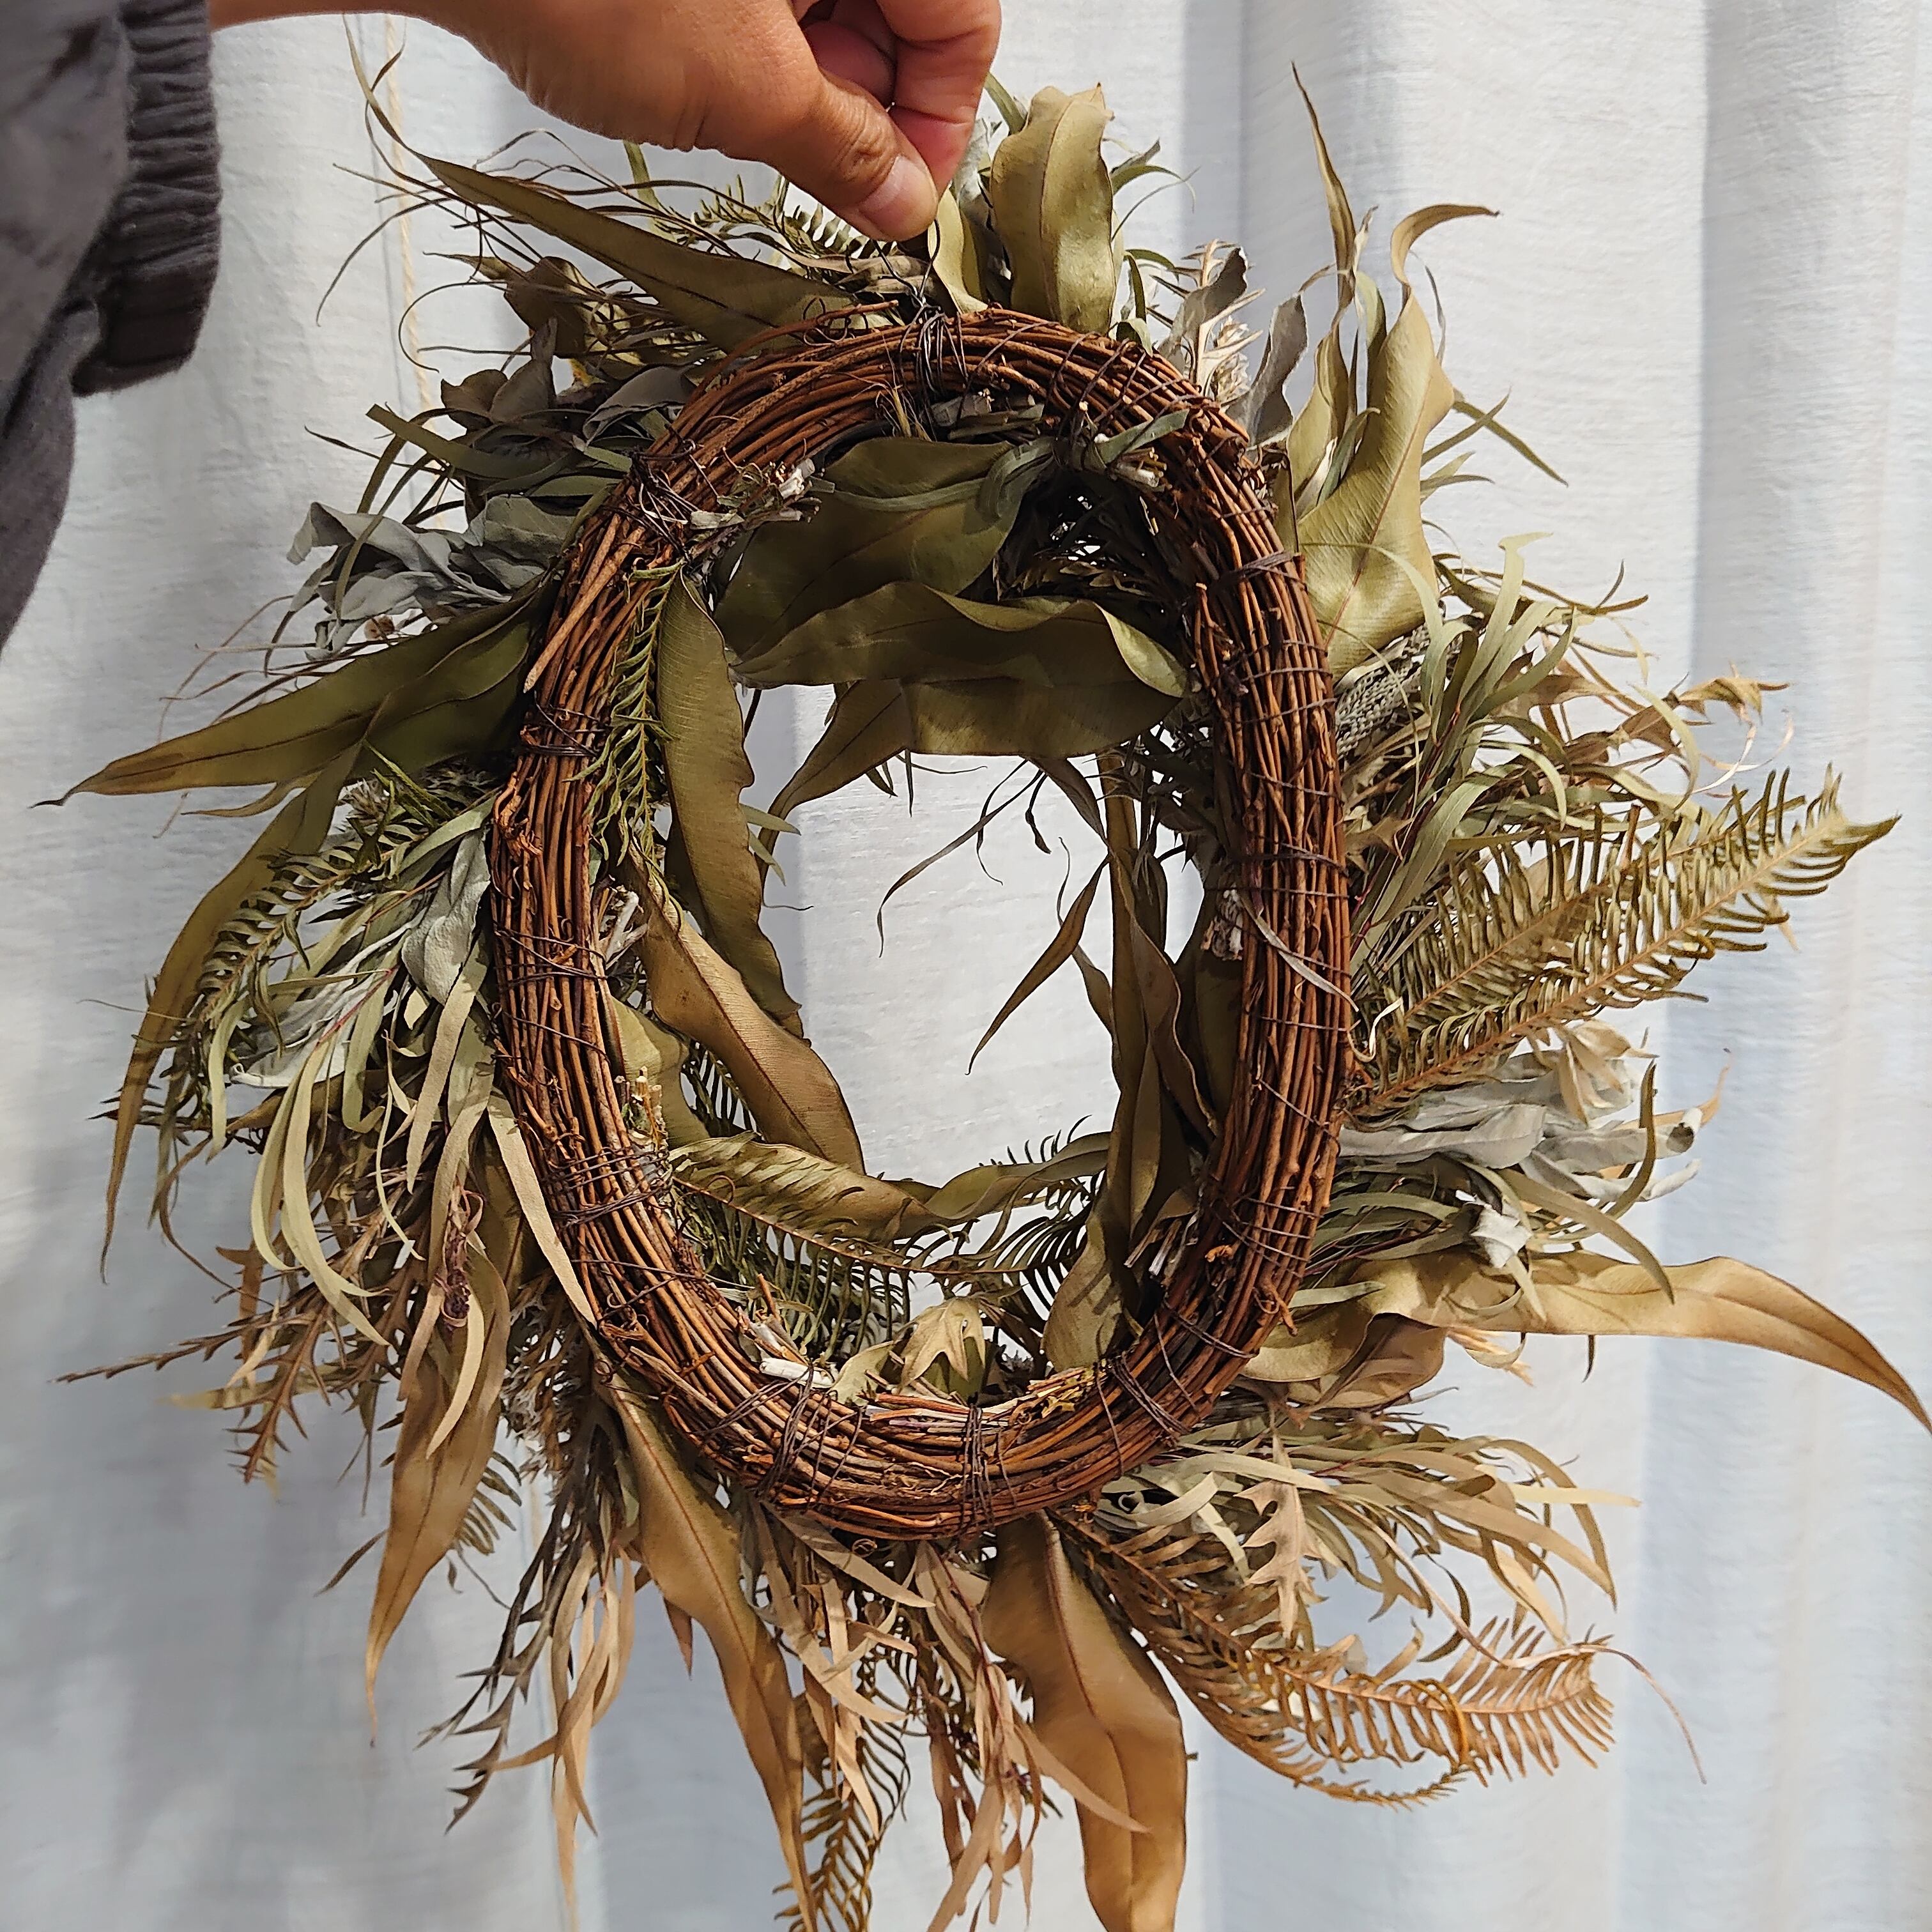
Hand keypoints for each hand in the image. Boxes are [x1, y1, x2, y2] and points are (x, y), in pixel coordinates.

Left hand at [209, 0, 1001, 241]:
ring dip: (801, 73)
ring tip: (734, 113)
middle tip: (815, 173)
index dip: (938, 121)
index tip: (894, 198)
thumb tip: (903, 207)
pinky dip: (746, 35)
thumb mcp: (746, 89)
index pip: (965, 19)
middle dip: (863, 97)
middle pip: (898, 3)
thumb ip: (843, 151)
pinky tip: (694, 69)